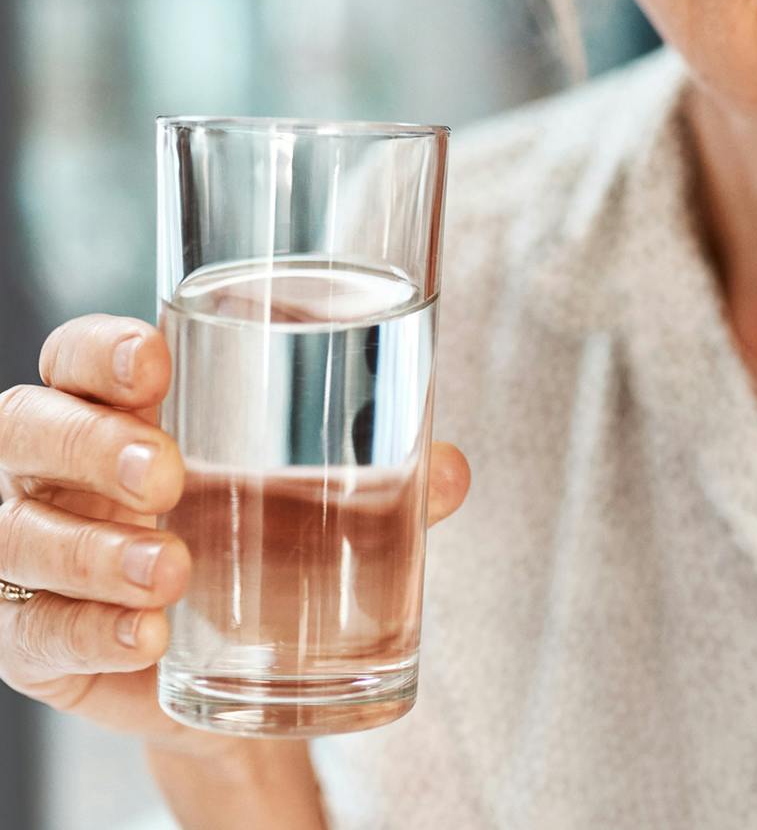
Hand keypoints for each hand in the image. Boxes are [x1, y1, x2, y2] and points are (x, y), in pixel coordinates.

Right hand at [0, 313, 470, 757]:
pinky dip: (87, 632)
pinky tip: (144, 637)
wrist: (243, 668)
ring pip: (19, 534)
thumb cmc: (268, 540)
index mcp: (120, 411)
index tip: (154, 363)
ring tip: (176, 571)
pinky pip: (31, 631)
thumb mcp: (320, 500)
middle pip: (28, 426)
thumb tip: (451, 470)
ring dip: (94, 550)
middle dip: (92, 444)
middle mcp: (58, 472)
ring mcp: (32, 555)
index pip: (74, 356)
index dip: (98, 350)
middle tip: (169, 473)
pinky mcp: (32, 640)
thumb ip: (383, 480)